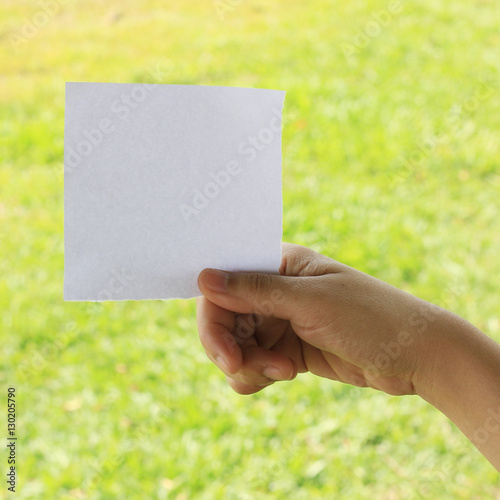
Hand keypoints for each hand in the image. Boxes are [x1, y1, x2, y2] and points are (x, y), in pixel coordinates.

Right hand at [196, 243, 438, 395]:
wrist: (415, 356)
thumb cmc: (371, 317)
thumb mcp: (312, 302)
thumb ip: (256, 291)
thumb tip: (204, 278)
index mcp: (280, 264)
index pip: (224, 284)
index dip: (214, 316)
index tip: (224, 352)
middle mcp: (275, 290)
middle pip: (225, 318)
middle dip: (229, 348)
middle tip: (241, 369)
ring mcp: (281, 320)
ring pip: (237, 345)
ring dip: (250, 364)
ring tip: (283, 370)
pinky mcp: (288, 348)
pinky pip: (254, 363)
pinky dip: (259, 374)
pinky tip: (285, 374)